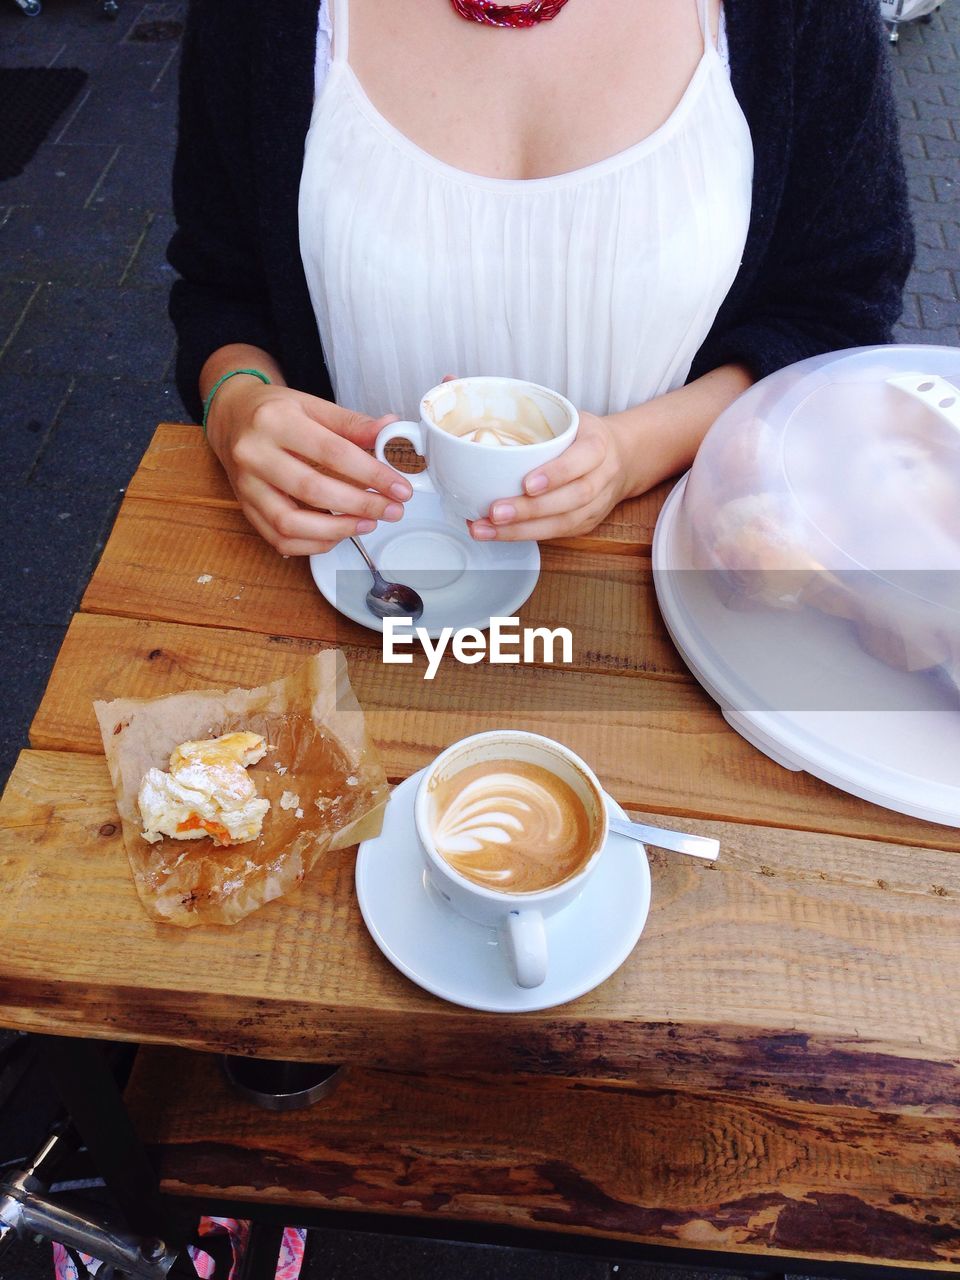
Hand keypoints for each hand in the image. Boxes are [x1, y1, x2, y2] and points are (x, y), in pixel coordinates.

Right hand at [206, 377, 411, 555]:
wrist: (231, 417)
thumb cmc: (275, 412)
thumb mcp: (313, 405)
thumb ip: (351, 423)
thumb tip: (390, 431)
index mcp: (275, 421)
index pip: (333, 452)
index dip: (372, 474)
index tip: (400, 488)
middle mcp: (254, 453)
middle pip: (313, 490)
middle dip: (361, 506)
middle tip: (392, 510)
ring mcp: (246, 485)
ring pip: (291, 523)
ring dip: (336, 531)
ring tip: (368, 524)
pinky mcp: (244, 508)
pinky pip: (279, 539)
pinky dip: (312, 544)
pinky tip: (337, 534)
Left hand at [469, 412, 630, 542]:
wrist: (622, 457)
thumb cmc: (578, 433)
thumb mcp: (559, 410)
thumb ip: (508, 400)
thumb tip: (450, 380)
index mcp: (597, 442)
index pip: (583, 458)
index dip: (557, 473)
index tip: (527, 482)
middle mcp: (602, 476)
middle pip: (571, 498)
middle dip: (530, 509)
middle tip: (494, 511)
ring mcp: (596, 504)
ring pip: (562, 523)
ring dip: (520, 529)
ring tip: (485, 528)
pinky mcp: (585, 523)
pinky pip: (555, 534)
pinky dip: (523, 535)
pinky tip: (496, 534)